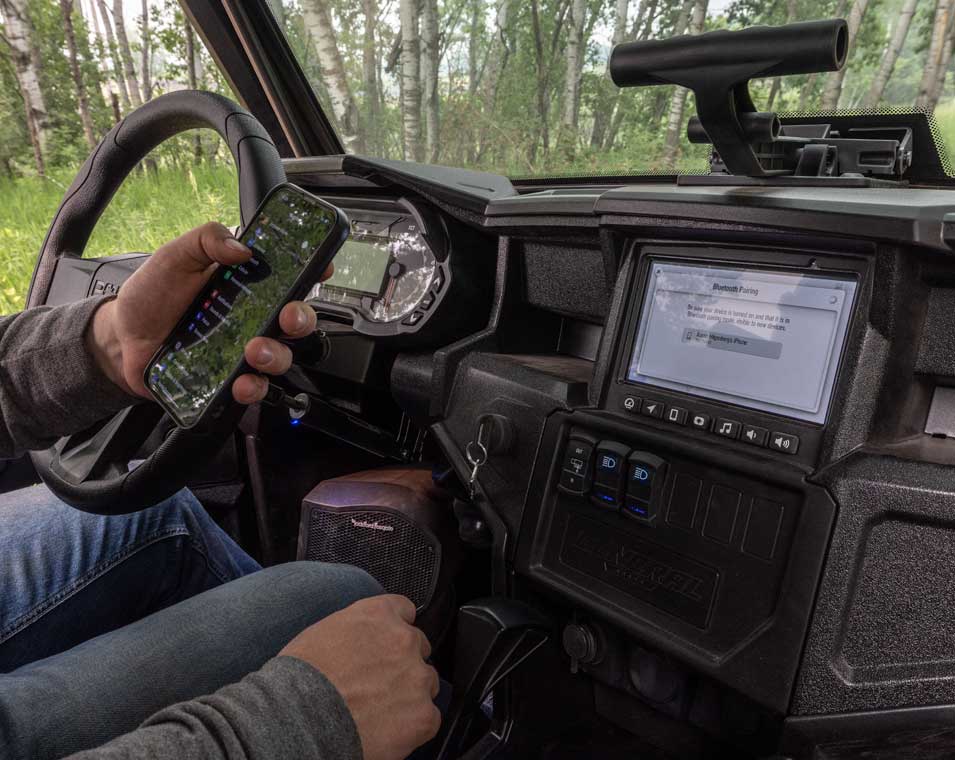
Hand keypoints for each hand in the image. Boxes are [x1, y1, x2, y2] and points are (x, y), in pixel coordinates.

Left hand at [87, 222, 330, 402]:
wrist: (121, 340)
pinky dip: (254, 388)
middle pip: (297, 319)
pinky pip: (255, 387)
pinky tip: (241, 383)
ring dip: (277, 355)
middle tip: (288, 317)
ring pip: (283, 356)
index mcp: (246, 283)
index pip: (290, 275)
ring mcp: (243, 349)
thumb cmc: (151, 296)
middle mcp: (252, 317)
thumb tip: (241, 248)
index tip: (321, 268)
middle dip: (301, 318)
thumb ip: (205, 240)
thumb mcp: (173, 256)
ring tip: (255, 351)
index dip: (313, 271)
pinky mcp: (229, 378)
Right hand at [280, 595, 440, 759]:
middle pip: (417, 647)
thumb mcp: (324, 632)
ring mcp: (417, 677)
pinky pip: (429, 718)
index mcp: (379, 615)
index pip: (404, 610)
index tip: (388, 642)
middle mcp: (403, 640)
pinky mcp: (422, 715)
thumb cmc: (300, 678)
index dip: (395, 628)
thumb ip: (356, 629)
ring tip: (380, 710)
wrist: (298, 718)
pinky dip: (413, 726)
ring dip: (410, 693)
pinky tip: (387, 730)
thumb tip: (363, 641)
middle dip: (402, 662)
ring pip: (427, 682)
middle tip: (378, 683)